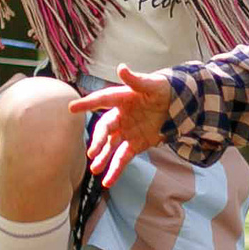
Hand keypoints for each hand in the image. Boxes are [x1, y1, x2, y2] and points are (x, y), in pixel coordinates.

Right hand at [69, 65, 177, 185]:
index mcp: (121, 99)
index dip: (87, 104)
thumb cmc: (162, 89)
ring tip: (95, 169)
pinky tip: (107, 182)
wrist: (176, 104)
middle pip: (106, 129)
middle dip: (99, 140)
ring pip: (111, 146)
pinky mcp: (135, 144)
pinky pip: (122, 158)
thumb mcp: (153, 84)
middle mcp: (120, 116)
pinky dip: (115, 170)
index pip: (102, 101)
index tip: (71, 108)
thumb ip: (136, 79)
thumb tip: (121, 67)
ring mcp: (126, 131)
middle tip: (92, 152)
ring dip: (103, 158)